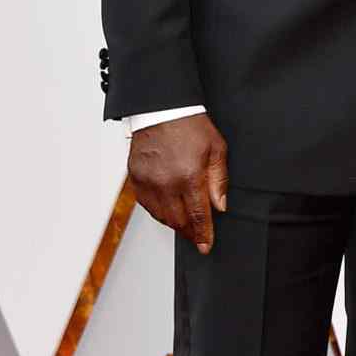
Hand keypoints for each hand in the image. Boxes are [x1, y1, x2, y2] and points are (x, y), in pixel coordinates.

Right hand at [128, 113, 228, 253]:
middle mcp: (166, 182)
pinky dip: (157, 211)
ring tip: (184, 224)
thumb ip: (219, 181)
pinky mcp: (135, 177)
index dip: (202, 234)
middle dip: (189, 232)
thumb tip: (220, 206)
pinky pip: (146, 204)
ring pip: (160, 216)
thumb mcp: (216, 150)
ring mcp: (148, 181)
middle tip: (197, 236)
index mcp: (189, 176)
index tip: (205, 246)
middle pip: (177, 220)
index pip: (198, 216)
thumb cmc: (189, 125)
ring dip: (173, 223)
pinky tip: (167, 209)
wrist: (161, 109)